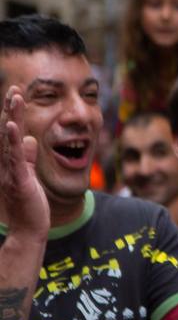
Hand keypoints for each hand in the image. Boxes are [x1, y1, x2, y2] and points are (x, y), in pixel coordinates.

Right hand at [0, 88, 47, 237]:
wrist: (28, 230)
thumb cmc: (29, 204)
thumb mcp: (29, 175)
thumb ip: (27, 158)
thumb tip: (28, 139)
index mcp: (9, 162)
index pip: (9, 134)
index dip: (11, 114)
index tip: (16, 94)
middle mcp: (5, 164)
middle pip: (5, 132)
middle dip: (9, 109)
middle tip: (15, 88)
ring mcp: (10, 171)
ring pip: (8, 140)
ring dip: (11, 118)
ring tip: (14, 98)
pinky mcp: (18, 180)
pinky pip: (15, 158)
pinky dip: (13, 141)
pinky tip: (14, 127)